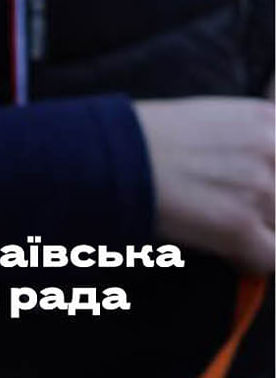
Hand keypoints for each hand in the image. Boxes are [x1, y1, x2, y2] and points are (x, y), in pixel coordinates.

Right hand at [133, 97, 274, 271]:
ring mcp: (259, 188)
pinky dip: (249, 260)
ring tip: (222, 226)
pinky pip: (269, 258)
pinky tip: (226, 250)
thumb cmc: (150, 134)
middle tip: (234, 208)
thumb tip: (265, 171)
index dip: (271, 178)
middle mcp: (270, 149)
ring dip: (258, 232)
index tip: (259, 188)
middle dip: (267, 208)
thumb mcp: (211, 117)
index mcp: (263, 118)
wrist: (116, 153)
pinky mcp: (241, 226)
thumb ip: (250, 138)